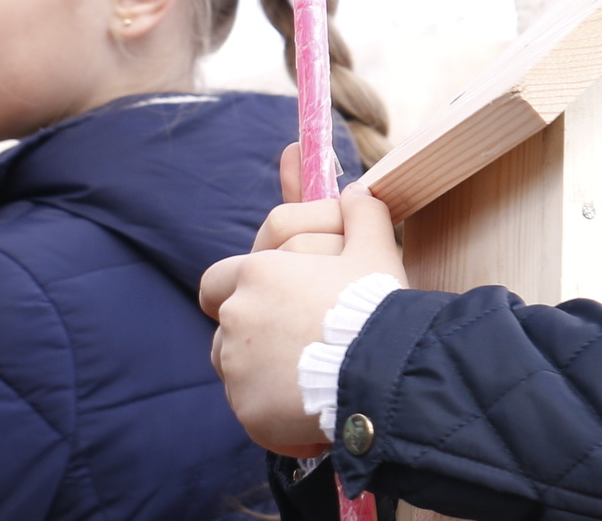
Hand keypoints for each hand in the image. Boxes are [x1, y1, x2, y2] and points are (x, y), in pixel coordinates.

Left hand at [200, 149, 407, 454]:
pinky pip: (254, 406)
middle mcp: (237, 318)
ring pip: (236, 368)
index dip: (235, 288)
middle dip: (252, 331)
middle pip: (227, 326)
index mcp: (258, 273)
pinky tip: (309, 404)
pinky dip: (274, 406)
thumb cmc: (376, 305)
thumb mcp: (376, 248)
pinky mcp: (249, 410)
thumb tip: (356, 192)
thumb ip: (361, 214)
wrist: (385, 372)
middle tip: (294, 337)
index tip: (264, 299)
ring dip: (260, 368)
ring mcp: (237, 368)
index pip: (216, 280)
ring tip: (305, 373)